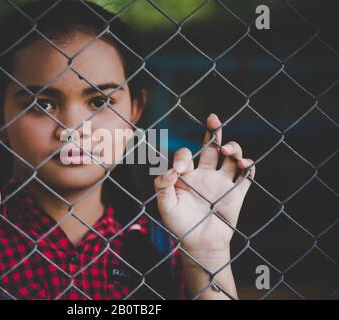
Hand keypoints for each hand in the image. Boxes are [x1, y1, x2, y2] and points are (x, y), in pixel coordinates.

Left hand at [154, 114, 255, 262]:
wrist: (199, 244)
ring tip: (229, 150)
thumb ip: (162, 186)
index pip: (186, 154)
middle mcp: (205, 174)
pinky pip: (246, 176)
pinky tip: (245, 165)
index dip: (184, 156)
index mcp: (187, 175)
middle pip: (212, 147)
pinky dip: (249, 167)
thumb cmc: (179, 225)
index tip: (181, 170)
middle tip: (213, 118)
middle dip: (213, 131)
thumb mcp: (165, 205)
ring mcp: (222, 182)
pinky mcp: (236, 193)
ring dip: (233, 148)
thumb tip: (171, 169)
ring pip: (231, 157)